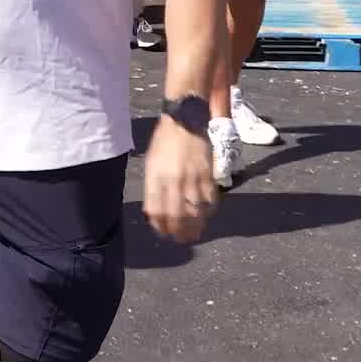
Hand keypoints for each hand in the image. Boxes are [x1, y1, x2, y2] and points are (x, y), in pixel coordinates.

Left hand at [142, 115, 216, 243]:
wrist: (184, 122)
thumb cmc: (164, 142)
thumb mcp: (151, 163)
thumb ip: (153, 187)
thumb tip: (154, 212)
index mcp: (156, 177)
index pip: (156, 210)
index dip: (160, 226)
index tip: (163, 233)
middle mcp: (173, 180)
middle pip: (176, 215)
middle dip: (178, 232)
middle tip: (181, 239)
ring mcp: (192, 178)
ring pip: (194, 211)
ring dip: (195, 227)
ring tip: (194, 234)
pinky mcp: (208, 174)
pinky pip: (209, 200)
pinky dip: (208, 212)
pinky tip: (205, 216)